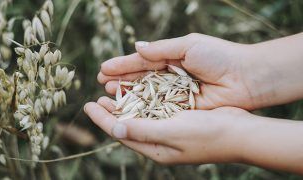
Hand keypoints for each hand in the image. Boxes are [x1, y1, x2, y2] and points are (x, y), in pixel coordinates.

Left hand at [84, 97, 302, 172]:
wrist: (239, 132)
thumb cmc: (207, 134)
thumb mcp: (172, 132)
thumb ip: (143, 130)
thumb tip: (114, 129)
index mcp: (155, 149)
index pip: (121, 133)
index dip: (103, 119)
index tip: (87, 106)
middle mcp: (160, 142)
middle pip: (128, 126)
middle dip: (111, 113)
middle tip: (96, 99)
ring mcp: (170, 131)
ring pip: (140, 117)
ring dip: (125, 105)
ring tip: (111, 93)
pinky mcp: (179, 120)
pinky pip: (155, 111)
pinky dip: (143, 102)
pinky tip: (138, 92)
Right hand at [98, 33, 264, 109]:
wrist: (246, 78)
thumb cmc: (219, 56)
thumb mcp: (188, 45)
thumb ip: (161, 49)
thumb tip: (137, 47)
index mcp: (172, 57)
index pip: (142, 61)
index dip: (123, 65)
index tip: (104, 68)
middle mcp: (170, 76)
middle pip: (141, 78)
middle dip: (121, 80)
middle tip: (102, 82)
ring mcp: (175, 93)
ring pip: (146, 94)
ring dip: (128, 93)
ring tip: (109, 93)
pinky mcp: (181, 108)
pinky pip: (159, 107)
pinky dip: (144, 107)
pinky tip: (129, 107)